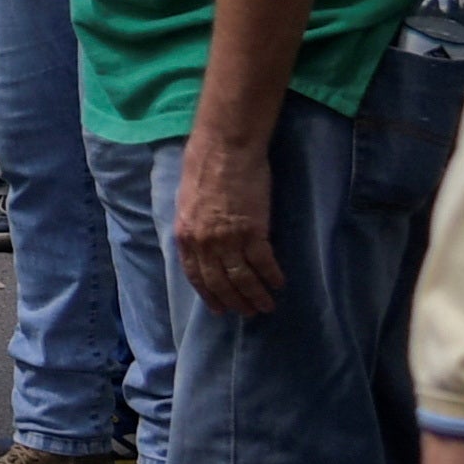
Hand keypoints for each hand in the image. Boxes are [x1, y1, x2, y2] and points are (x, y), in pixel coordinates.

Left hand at [176, 131, 283, 316]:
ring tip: (266, 306)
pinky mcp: (253, 231)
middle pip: (219, 282)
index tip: (220, 309)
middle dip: (235, 301)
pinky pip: (264, 262)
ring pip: (242, 277)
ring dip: (256, 295)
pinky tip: (279, 283)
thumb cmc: (204, 169)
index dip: (209, 295)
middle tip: (249, 313)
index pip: (196, 275)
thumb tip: (202, 245)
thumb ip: (194, 227)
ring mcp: (228, 238)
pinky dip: (272, 276)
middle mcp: (204, 242)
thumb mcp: (187, 203)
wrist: (224, 150)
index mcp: (185, 235)